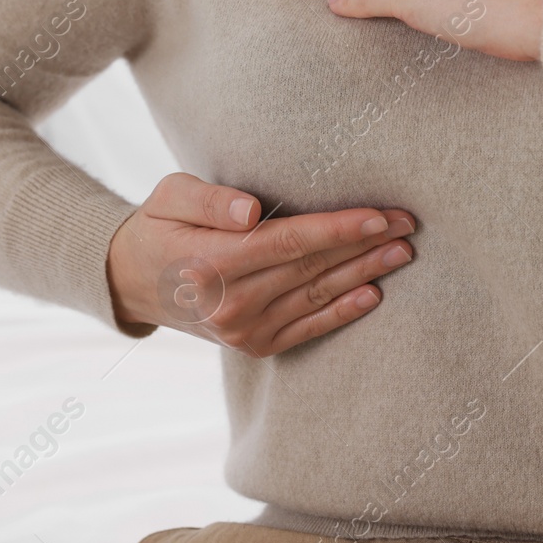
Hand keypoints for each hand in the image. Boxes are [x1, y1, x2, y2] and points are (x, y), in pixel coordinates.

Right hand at [105, 172, 415, 355]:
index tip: (381, 216)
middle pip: (312, 269)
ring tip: (403, 253)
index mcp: (210, 264)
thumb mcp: (170, 196)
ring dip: (365, 275)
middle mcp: (229, 304)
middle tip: (410, 224)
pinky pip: (308, 329)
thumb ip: (210, 200)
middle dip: (365, 246)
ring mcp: (243, 331)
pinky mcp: (254, 346)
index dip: (340, 230)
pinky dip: (343, 312)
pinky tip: (375, 293)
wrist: (132, 282)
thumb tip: (251, 210)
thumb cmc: (159, 226)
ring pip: (316, 297)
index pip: (290, 242)